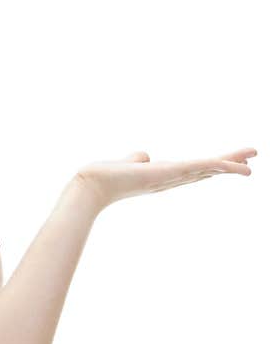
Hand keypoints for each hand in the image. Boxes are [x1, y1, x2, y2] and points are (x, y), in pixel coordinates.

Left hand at [74, 148, 256, 209]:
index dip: (212, 166)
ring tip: (252, 158)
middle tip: (251, 159)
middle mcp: (170, 179)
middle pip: (205, 170)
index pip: (193, 170)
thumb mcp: (128, 163)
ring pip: (206, 168)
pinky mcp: (166, 173)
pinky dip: (215, 165)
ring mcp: (169, 177)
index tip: (229, 163)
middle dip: (228, 164)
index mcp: (163, 176)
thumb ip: (137, 159)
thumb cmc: (105, 177)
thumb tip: (144, 156)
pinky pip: (197, 166)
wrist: (91, 186)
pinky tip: (231, 163)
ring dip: (229, 164)